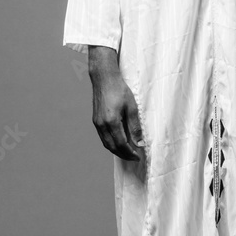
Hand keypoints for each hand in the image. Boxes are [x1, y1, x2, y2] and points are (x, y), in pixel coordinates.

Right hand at [88, 46, 143, 161]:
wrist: (104, 78)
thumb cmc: (119, 90)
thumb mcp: (131, 107)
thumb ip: (135, 126)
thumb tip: (139, 142)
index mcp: (111, 122)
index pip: (121, 144)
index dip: (130, 152)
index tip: (138, 156)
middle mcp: (102, 125)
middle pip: (113, 147)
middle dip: (124, 154)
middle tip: (134, 157)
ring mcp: (97, 123)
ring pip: (106, 144)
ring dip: (117, 151)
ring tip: (127, 152)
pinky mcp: (95, 120)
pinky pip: (103, 137)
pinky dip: (111, 143)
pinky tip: (118, 142)